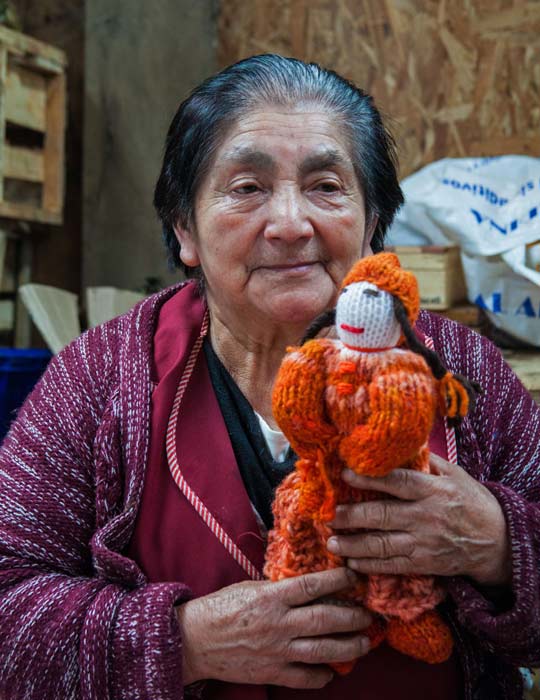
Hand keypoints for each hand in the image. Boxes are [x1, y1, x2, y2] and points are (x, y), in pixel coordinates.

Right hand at [176, 567, 371, 687]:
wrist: (195, 640)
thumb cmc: (222, 607)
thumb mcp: (251, 586)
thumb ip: (280, 588)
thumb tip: (310, 584)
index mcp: (271, 597)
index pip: (313, 586)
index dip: (338, 581)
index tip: (354, 578)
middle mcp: (278, 624)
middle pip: (326, 620)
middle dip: (353, 617)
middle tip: (369, 615)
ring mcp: (276, 651)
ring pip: (322, 650)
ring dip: (348, 647)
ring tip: (364, 642)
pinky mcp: (271, 672)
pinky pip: (305, 678)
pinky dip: (322, 675)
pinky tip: (332, 670)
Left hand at [327, 454, 510, 586]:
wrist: (497, 541)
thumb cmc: (471, 500)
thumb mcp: (454, 474)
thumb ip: (425, 461)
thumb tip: (397, 444)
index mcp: (433, 490)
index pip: (397, 482)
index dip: (369, 478)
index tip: (345, 473)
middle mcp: (427, 517)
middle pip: (382, 516)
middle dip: (351, 515)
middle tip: (329, 514)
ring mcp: (425, 543)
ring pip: (382, 545)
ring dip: (354, 544)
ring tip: (332, 540)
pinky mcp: (425, 564)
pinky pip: (392, 566)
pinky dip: (370, 565)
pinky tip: (352, 561)